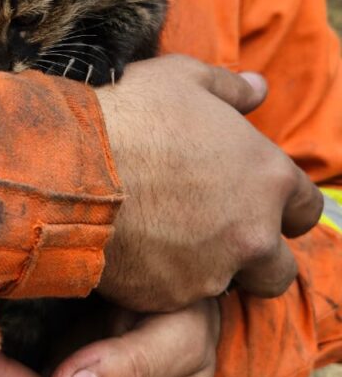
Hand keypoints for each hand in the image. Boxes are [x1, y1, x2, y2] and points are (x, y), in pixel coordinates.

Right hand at [96, 56, 322, 310]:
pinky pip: (174, 297)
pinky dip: (159, 281)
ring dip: (204, 269)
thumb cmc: (131, 114)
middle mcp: (252, 233)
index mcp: (268, 178)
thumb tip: (259, 88)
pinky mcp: (170, 297)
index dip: (284, 207)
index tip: (256, 202)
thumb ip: (231, 88)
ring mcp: (212, 272)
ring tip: (164, 240)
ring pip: (223, 286)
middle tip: (218, 238)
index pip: (307, 209)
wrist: (70, 166)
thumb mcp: (185, 79)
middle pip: (279, 270)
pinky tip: (133, 251)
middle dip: (257, 259)